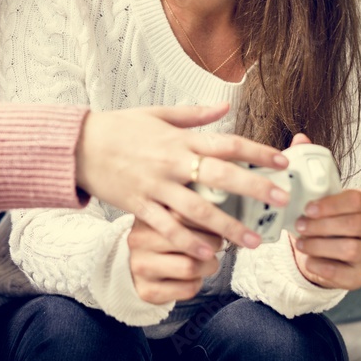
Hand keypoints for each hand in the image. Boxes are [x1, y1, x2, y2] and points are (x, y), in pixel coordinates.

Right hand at [76, 104, 290, 258]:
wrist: (78, 145)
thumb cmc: (117, 127)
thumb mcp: (155, 114)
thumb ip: (193, 114)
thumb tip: (225, 107)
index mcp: (178, 139)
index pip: (225, 143)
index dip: (256, 151)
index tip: (281, 161)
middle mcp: (171, 162)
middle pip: (220, 175)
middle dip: (254, 188)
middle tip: (281, 200)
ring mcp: (155, 186)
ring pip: (198, 209)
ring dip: (228, 227)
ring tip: (252, 242)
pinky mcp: (139, 205)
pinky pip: (167, 227)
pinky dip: (188, 241)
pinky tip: (208, 254)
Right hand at [127, 214, 221, 304]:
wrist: (137, 270)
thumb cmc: (162, 242)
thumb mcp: (170, 220)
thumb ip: (190, 214)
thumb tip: (221, 219)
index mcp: (147, 216)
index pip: (186, 215)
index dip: (213, 223)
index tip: (223, 228)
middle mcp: (139, 240)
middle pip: (193, 243)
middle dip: (213, 246)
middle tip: (213, 246)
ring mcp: (141, 266)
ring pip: (191, 267)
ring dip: (208, 267)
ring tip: (205, 263)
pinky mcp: (147, 290)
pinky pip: (187, 289)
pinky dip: (197, 284)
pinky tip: (190, 278)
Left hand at [287, 134, 360, 288]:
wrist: (318, 249)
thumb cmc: (317, 215)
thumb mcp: (312, 192)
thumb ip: (308, 165)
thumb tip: (301, 138)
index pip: (358, 199)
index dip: (333, 204)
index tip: (308, 207)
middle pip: (356, 226)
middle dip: (324, 226)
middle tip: (299, 225)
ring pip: (352, 251)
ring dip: (321, 246)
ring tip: (300, 242)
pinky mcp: (360, 277)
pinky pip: (347, 276)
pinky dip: (325, 268)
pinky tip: (308, 261)